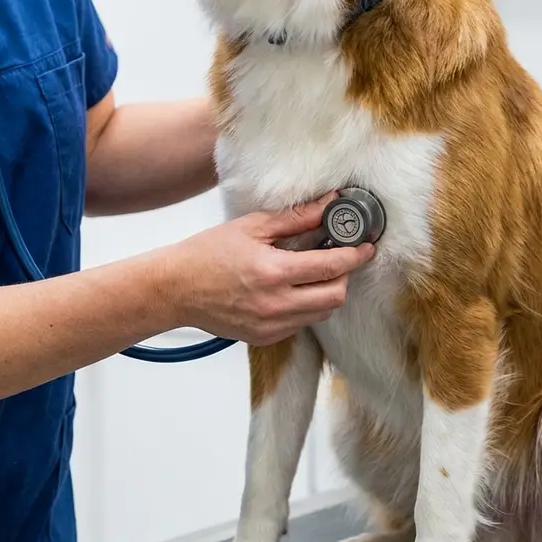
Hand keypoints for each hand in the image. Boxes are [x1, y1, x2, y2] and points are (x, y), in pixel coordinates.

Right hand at [162, 194, 375, 345]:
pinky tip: (292, 289)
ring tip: (315, 272)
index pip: (331, 266)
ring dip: (327, 292)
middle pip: (335, 297)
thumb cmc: (207, 254)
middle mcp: (275, 305)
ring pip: (321, 313)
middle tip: (340, 258)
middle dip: (344, 276)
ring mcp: (270, 326)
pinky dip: (306, 306)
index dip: (355, 256)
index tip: (366, 246)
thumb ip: (296, 218)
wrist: (175, 289)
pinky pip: (300, 324)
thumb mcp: (252, 227)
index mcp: (273, 273)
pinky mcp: (264, 338)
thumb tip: (329, 204)